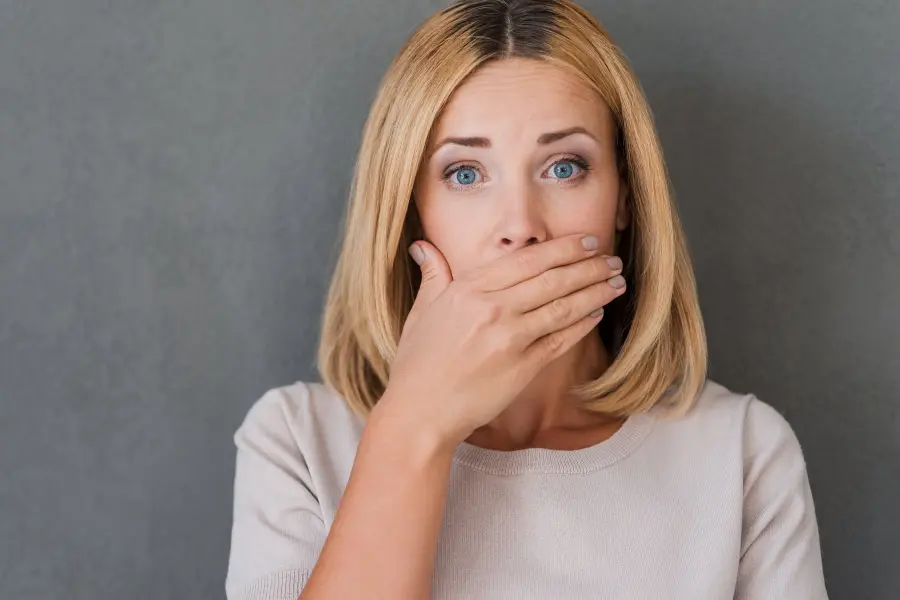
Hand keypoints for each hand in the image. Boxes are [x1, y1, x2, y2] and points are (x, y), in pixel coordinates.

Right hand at [374, 233, 626, 447]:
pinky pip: (561, 340)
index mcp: (469, 288)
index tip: (586, 241)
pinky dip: (583, 325)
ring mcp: (510, 338)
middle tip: (612, 258)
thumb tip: (423, 247)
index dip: (563, 248)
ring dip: (595, 292)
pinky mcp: (523, 367)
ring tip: (616, 282)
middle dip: (588, 266)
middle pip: (552, 279)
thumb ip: (433, 275)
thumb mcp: (420, 311)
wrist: (420, 412)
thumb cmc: (417, 363)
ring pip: (563, 307)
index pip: (527, 259)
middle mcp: (492, 308)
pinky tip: (597, 314)